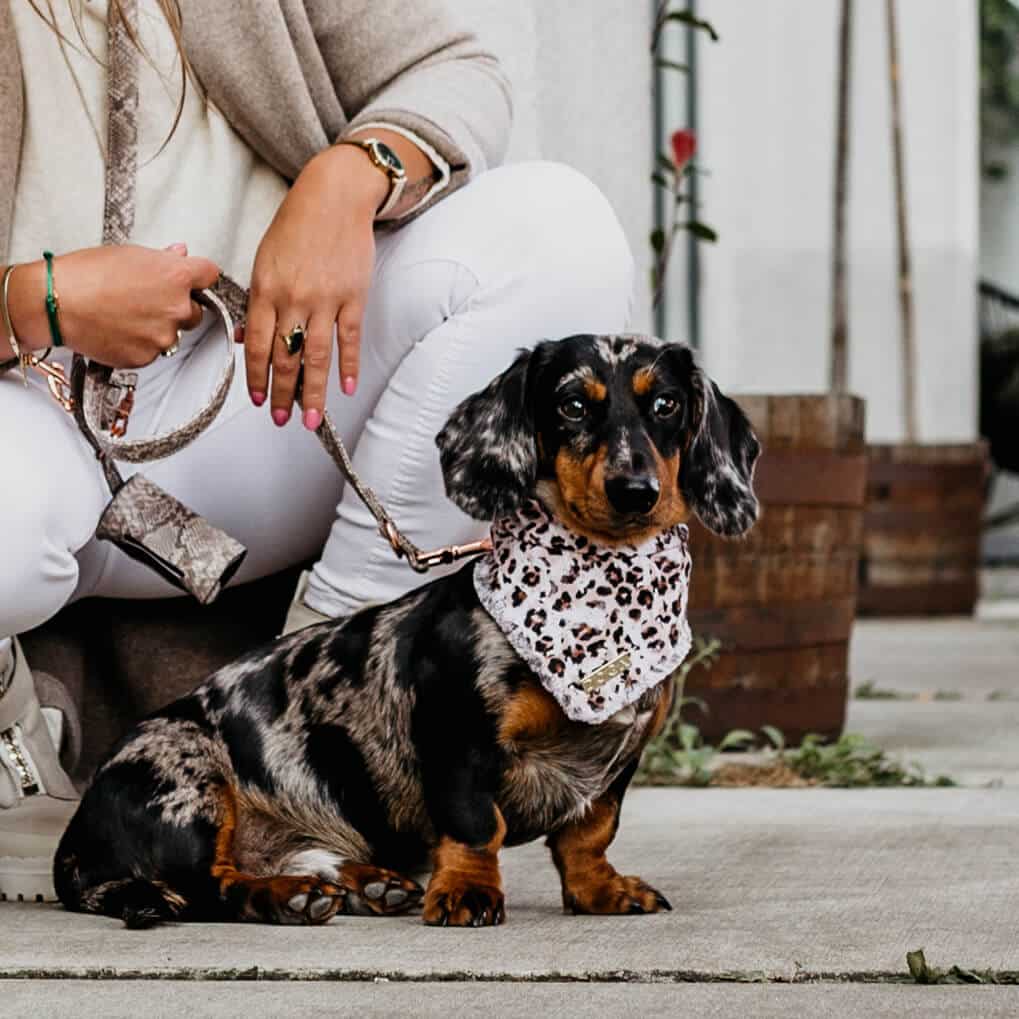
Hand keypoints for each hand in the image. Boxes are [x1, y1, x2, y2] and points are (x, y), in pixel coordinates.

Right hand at [5, 243, 219, 367]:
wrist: (57, 303)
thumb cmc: (86, 275)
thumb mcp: (128, 254)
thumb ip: (162, 259)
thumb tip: (179, 254)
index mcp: (176, 276)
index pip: (209, 274)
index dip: (199, 276)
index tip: (193, 279)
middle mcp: (177, 308)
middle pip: (195, 310)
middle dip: (178, 306)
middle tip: (146, 301)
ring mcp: (164, 335)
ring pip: (174, 333)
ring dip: (159, 327)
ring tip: (127, 315)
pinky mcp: (149, 356)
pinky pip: (153, 351)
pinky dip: (141, 344)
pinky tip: (119, 330)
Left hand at [243, 144, 386, 428]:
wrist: (333, 196)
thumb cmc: (297, 226)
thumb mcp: (265, 259)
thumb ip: (259, 301)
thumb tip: (251, 339)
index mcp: (265, 289)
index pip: (259, 346)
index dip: (258, 378)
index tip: (259, 400)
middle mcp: (293, 299)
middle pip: (286, 358)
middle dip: (282, 394)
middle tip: (282, 420)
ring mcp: (325, 300)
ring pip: (315, 356)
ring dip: (312, 392)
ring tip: (310, 418)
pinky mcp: (352, 297)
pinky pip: (348, 339)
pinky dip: (348, 367)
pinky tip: (347, 389)